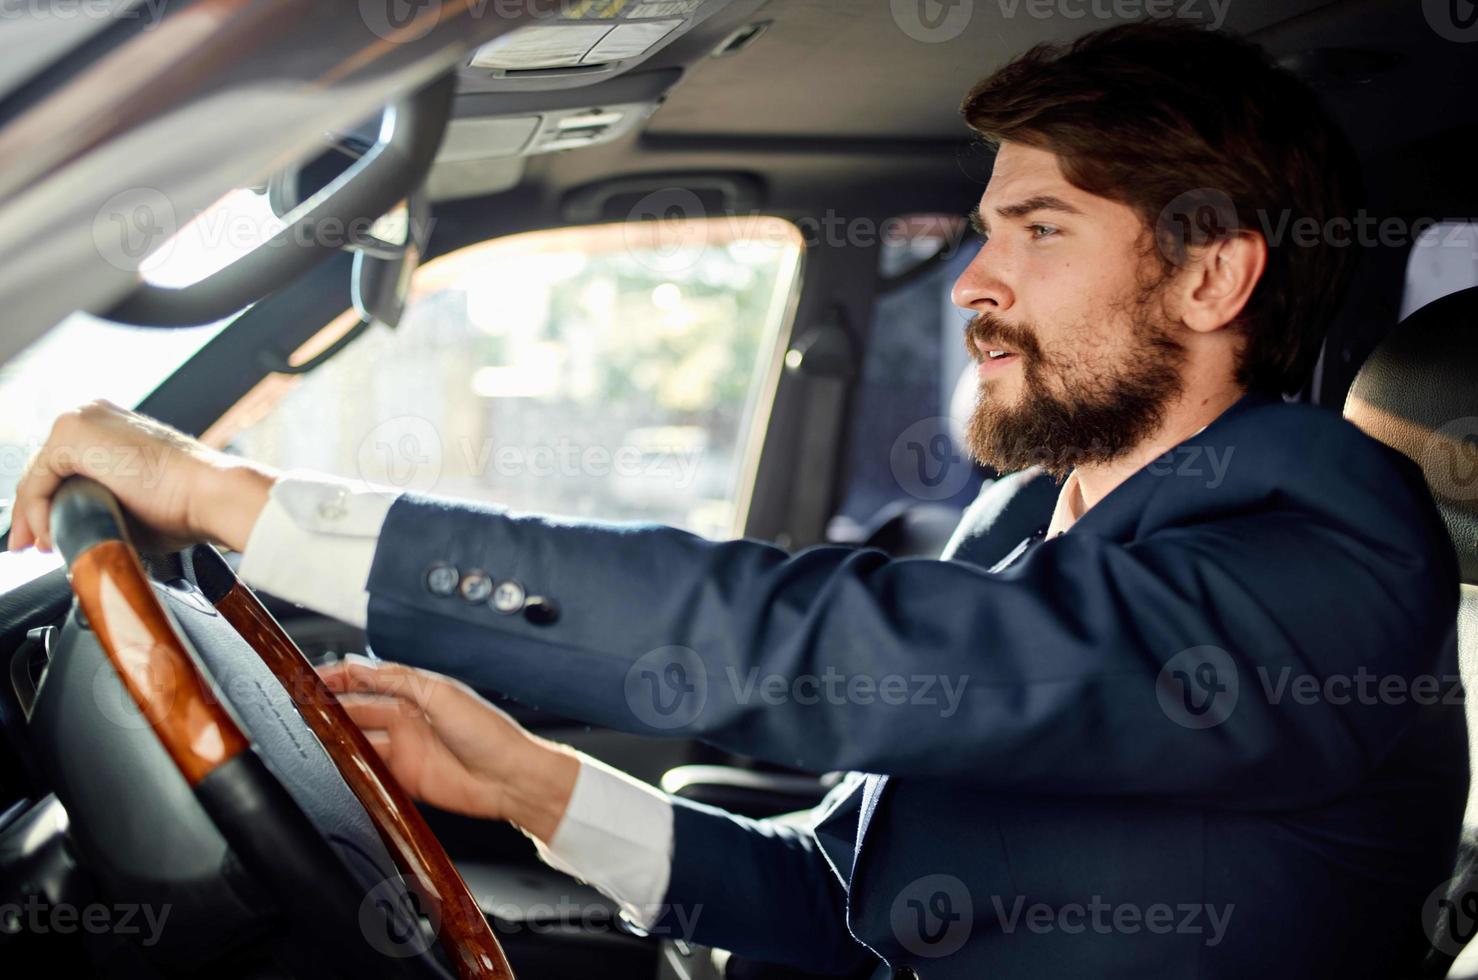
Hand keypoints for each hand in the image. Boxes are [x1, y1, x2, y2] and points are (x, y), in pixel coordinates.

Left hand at [6, 399, 277, 553]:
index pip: (63, 465)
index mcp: (111, 424)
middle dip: (38, 510)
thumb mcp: (138, 502)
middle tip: (38, 544)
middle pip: (46, 469)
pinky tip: (53, 535)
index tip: (50, 535)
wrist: (212, 494)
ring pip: (39, 475)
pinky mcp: (73, 435)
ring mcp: (82, 420)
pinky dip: (38, 513)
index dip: (50, 503)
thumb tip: (84, 530)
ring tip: (44, 545)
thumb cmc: (190, 504)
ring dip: (36, 515)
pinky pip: (38, 482)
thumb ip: (105, 504)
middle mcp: (93, 414)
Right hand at [317, 655, 579, 842]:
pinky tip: (334, 763)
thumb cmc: (488, 732)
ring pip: (359, 739)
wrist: (510, 778)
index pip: (369, 680)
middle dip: (330, 707)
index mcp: (417, 693)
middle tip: (301, 707)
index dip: (340, 678)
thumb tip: (361, 665)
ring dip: (336, 737)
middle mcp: (408, 719)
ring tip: (310, 732)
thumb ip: (398, 680)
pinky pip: (369, 771)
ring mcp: (404, 749)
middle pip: (358, 709)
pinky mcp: (403, 779)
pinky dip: (351, 767)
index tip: (311, 678)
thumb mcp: (441, 693)